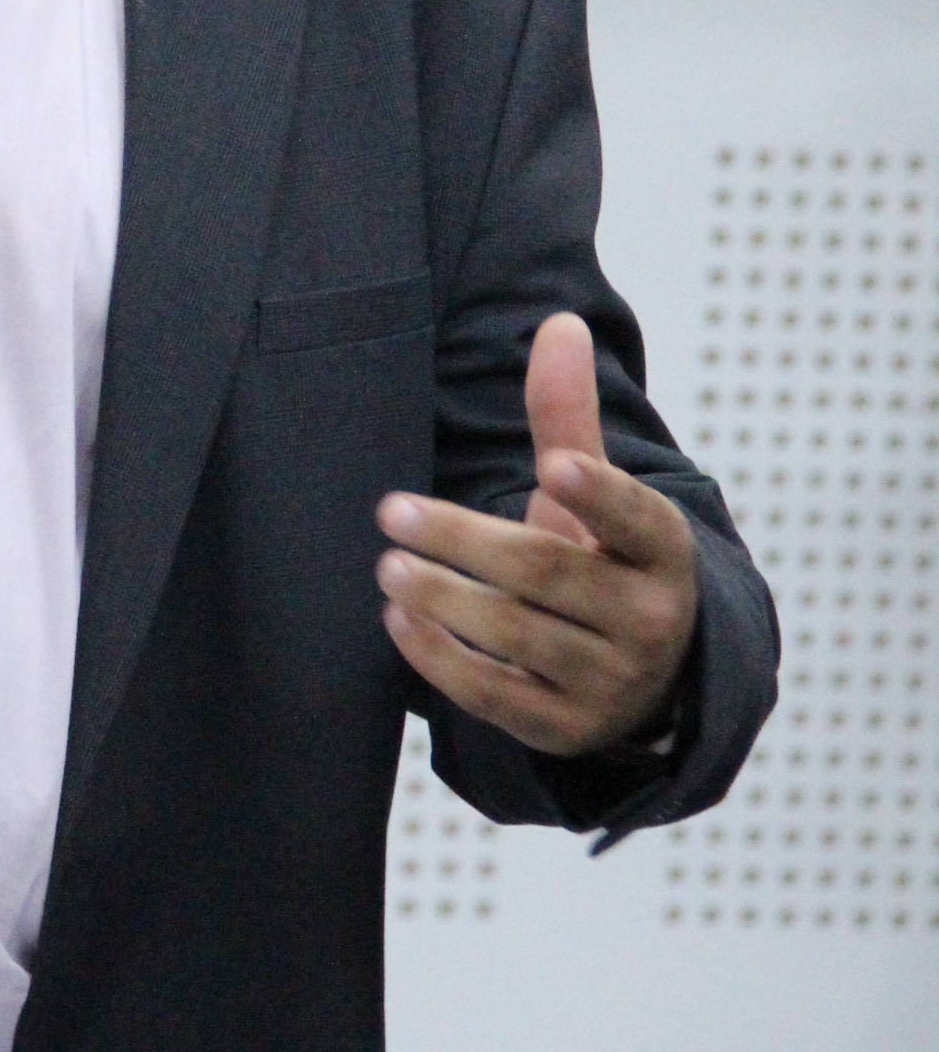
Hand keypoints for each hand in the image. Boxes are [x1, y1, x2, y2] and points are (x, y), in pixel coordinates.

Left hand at [375, 311, 699, 754]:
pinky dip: (440, 657)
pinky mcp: (564, 728)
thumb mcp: (596, 495)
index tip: (552, 466)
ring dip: (444, 599)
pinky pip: (495, 694)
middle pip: (550, 573)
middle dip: (466, 542)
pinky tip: (397, 618)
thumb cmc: (603, 560)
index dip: (599, 494)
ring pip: (518, 636)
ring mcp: (609, 681)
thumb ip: (569, 417)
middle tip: (392, 511)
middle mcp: (648, 619)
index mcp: (663, 552)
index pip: (638, 520)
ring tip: (387, 566)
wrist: (641, 678)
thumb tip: (559, 323)